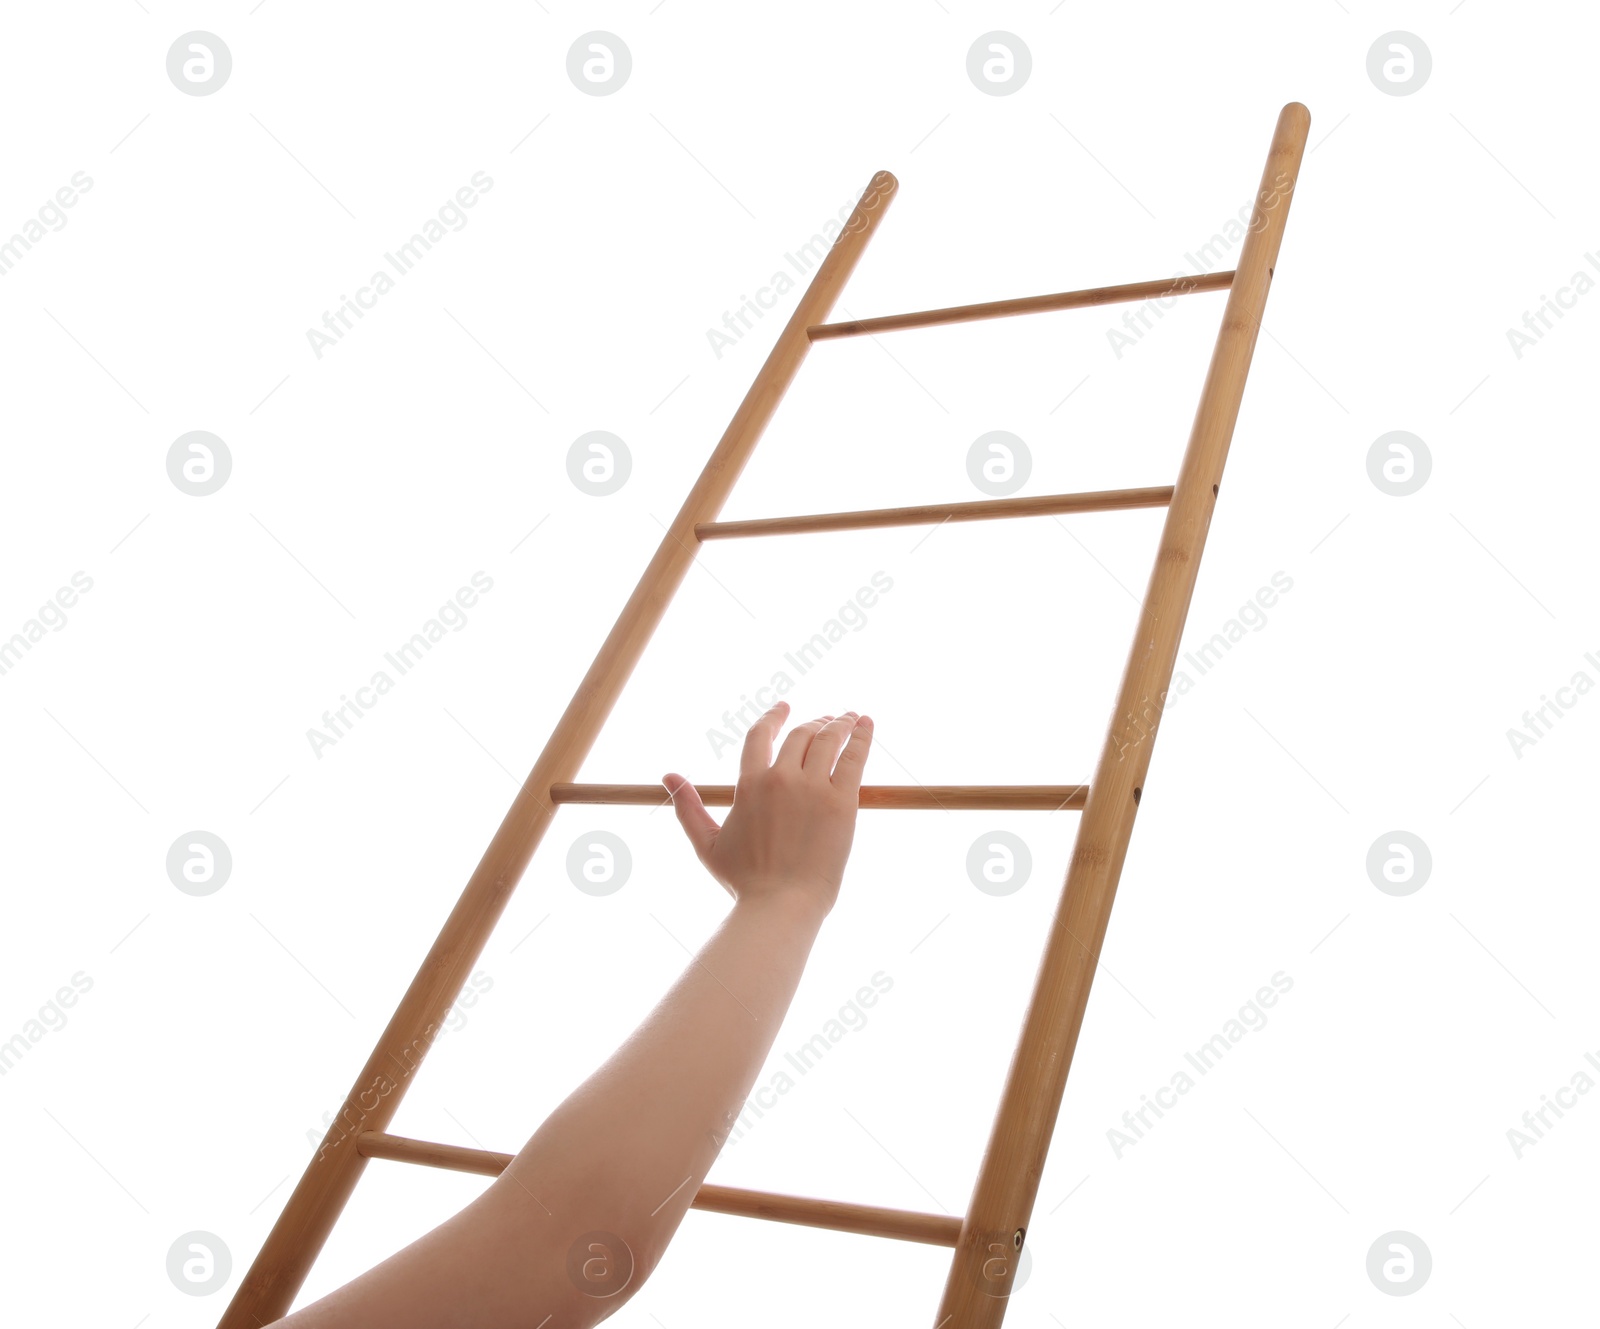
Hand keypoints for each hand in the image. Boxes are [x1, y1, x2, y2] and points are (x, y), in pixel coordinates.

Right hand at [663, 700, 872, 920]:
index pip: (761, 735)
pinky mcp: (842, 802)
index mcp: (749, 784)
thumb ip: (688, 807)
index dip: (774, 716)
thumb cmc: (744, 881)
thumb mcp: (707, 844)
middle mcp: (781, 779)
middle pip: (801, 735)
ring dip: (840, 724)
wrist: (781, 905)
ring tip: (850, 717)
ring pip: (828, 740)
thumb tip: (668, 776)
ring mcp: (813, 788)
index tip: (784, 707)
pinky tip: (867, 724)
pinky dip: (862, 736)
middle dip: (814, 722)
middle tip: (827, 719)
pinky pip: (855, 758)